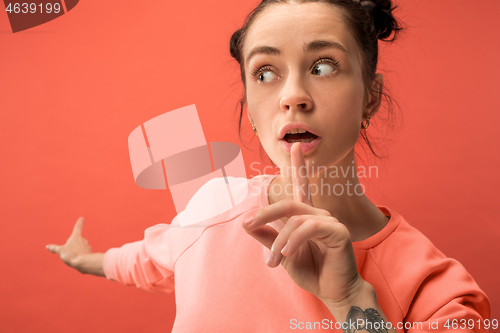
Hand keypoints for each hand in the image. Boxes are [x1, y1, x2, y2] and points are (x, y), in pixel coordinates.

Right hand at [46, 217, 92, 269]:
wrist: (84, 263)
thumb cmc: (72, 255)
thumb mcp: (60, 251)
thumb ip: (54, 248)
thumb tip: (48, 246)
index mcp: (76, 237)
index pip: (77, 227)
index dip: (79, 222)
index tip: (82, 218)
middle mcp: (83, 240)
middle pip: (78, 240)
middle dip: (73, 245)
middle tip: (69, 252)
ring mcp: (87, 246)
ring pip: (81, 247)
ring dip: (77, 251)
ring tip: (74, 257)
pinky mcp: (90, 253)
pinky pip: (84, 253)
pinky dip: (81, 256)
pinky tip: (79, 261)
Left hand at [243, 142, 365, 305]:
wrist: (333, 292)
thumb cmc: (312, 272)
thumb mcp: (282, 255)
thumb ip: (268, 238)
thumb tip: (246, 224)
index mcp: (307, 217)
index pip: (301, 187)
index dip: (299, 166)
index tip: (296, 146)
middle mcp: (319, 214)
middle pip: (288, 203)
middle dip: (265, 213)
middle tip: (248, 224)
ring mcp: (330, 221)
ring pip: (295, 219)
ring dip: (280, 241)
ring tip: (273, 261)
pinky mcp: (338, 231)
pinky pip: (309, 228)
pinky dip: (295, 240)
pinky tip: (288, 254)